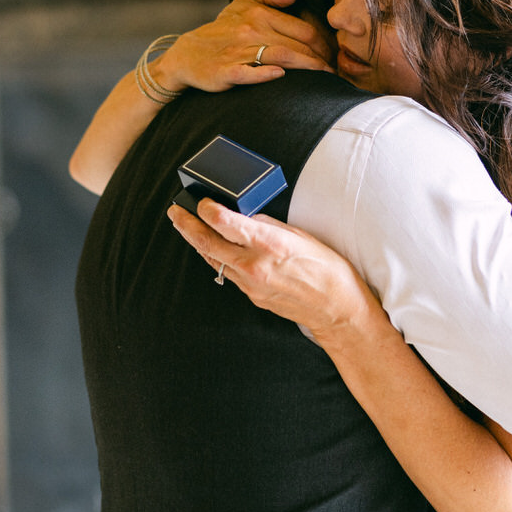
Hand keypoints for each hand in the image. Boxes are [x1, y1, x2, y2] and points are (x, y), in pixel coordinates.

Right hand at [151, 0, 333, 92]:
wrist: (188, 55)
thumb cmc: (222, 30)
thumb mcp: (242, 3)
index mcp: (259, 14)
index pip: (303, 28)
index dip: (324, 43)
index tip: (333, 55)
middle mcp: (251, 30)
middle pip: (297, 44)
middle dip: (321, 58)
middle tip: (335, 70)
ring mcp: (238, 52)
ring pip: (280, 56)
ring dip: (307, 67)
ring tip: (323, 78)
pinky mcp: (226, 72)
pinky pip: (249, 72)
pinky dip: (265, 73)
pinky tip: (281, 75)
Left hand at [167, 198, 378, 343]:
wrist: (336, 309)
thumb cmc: (327, 270)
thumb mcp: (300, 236)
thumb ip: (269, 227)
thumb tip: (247, 218)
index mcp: (268, 245)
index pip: (226, 223)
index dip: (207, 210)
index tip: (201, 201)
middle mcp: (254, 265)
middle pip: (208, 243)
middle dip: (187, 226)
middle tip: (175, 212)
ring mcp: (250, 284)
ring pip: (214, 259)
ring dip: (198, 242)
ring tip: (188, 227)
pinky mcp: (252, 296)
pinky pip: (228, 273)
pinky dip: (218, 258)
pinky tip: (216, 249)